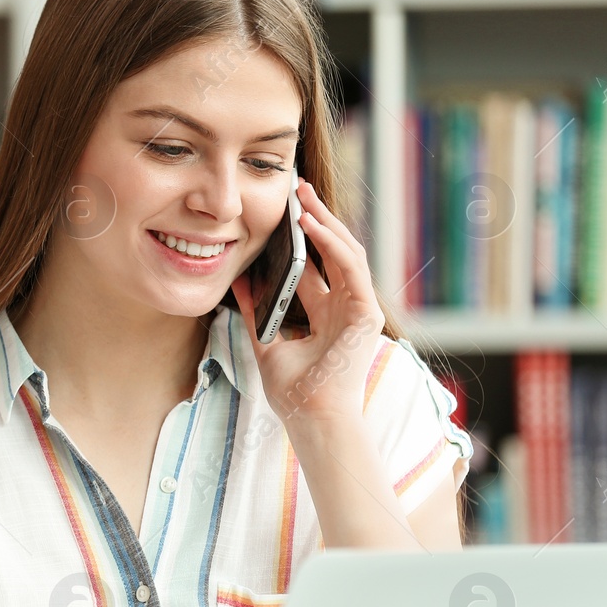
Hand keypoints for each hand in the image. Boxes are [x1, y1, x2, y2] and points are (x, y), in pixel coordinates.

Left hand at [231, 177, 384, 423]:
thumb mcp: (265, 341)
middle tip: (296, 189)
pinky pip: (351, 267)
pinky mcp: (367, 312)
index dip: (301, 237)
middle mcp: (345, 306)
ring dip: (325, 222)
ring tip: (303, 197)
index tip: (283, 212)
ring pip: (346, 252)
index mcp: (326, 313)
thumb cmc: (293, 390)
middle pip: (333, 251)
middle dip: (316, 218)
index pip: (316, 265)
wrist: (310, 417)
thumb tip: (238, 282)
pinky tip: (311, 226)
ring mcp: (359, 308)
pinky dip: (332, 244)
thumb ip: (255, 312)